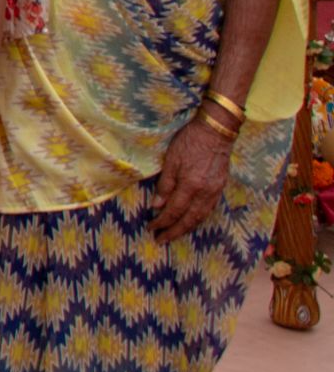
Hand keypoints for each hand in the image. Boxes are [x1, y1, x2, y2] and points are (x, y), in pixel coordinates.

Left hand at [151, 115, 232, 242]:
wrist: (217, 131)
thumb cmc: (189, 142)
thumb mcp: (171, 160)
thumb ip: (165, 185)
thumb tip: (157, 206)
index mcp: (190, 185)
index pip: (174, 210)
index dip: (162, 222)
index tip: (151, 228)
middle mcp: (205, 193)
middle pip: (189, 219)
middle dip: (174, 231)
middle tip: (161, 240)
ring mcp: (215, 192)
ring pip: (201, 217)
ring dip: (187, 228)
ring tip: (174, 234)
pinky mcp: (220, 188)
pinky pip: (209, 210)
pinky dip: (199, 219)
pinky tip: (192, 221)